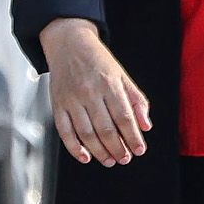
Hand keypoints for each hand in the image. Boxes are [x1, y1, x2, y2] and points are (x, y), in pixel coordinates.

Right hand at [42, 18, 148, 166]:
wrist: (69, 44)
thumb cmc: (97, 60)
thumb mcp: (122, 75)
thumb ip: (136, 100)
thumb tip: (146, 125)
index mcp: (109, 84)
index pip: (125, 117)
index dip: (133, 137)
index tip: (139, 150)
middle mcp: (90, 92)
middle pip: (106, 129)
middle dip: (118, 148)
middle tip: (125, 158)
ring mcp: (72, 99)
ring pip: (86, 134)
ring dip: (100, 152)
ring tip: (110, 160)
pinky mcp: (57, 104)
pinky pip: (64, 131)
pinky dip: (74, 148)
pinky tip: (85, 157)